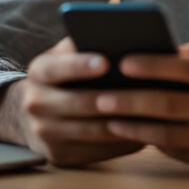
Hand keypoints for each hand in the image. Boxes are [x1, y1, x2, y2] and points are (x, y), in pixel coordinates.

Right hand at [0, 37, 143, 166]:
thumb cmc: (65, 75)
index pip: (57, 68)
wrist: (36, 112)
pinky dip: (123, 142)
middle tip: (144, 92)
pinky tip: (144, 131)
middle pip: (79, 103)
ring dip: (125, 123)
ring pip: (93, 131)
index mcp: (38, 72)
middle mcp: (35, 103)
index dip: (81, 65)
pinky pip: (98, 151)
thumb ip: (84, 43)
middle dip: (112, 98)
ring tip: (153, 113)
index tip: (106, 61)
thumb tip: (119, 32)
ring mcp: (45, 133)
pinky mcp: (60, 156)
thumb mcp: (66, 55)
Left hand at [93, 42, 188, 171]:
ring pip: (171, 134)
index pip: (187, 68)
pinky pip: (181, 153)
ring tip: (110, 119)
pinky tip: (136, 134)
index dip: (152, 65)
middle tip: (102, 96)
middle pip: (171, 104)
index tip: (123, 62)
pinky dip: (155, 143)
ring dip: (135, 127)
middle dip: (132, 100)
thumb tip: (164, 53)